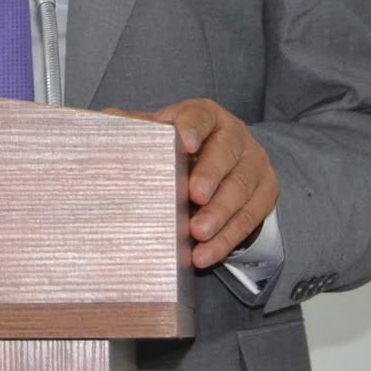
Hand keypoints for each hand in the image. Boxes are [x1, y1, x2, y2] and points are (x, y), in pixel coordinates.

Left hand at [107, 98, 277, 269]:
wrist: (217, 170)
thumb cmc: (178, 151)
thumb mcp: (159, 136)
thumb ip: (136, 129)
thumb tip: (105, 120)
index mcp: (206, 116)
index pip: (200, 116)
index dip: (193, 127)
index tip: (185, 143)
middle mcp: (235, 135)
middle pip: (226, 152)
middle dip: (210, 175)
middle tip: (194, 197)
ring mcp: (254, 163)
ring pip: (241, 188)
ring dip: (220, 214)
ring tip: (197, 234)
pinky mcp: (265, 192)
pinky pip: (250, 218)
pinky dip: (227, 239)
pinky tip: (206, 254)